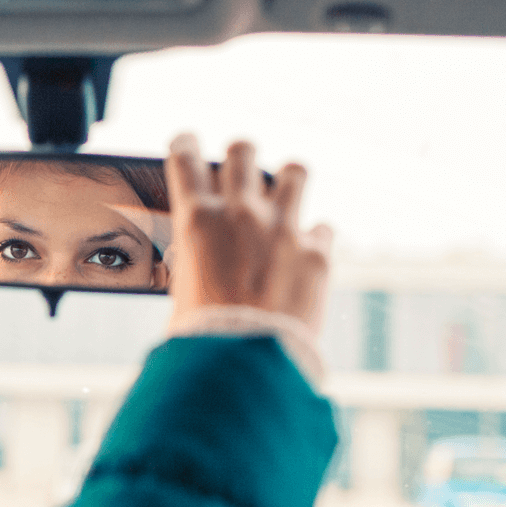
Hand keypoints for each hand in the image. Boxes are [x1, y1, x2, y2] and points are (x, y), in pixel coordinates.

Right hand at [164, 134, 331, 335]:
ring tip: (285, 193)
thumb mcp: (182, 288)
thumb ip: (194, 258)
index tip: (187, 143)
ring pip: (295, 171)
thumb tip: (199, 255)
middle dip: (240, 156)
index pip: (185, 156)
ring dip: (288, 180)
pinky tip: (308, 251)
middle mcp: (242, 212)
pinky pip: (323, 228)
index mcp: (197, 219)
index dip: (185, 144)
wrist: (244, 363)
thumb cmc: (202, 335)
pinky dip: (315, 238)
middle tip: (240, 169)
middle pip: (243, 151)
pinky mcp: (318, 253)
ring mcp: (285, 229)